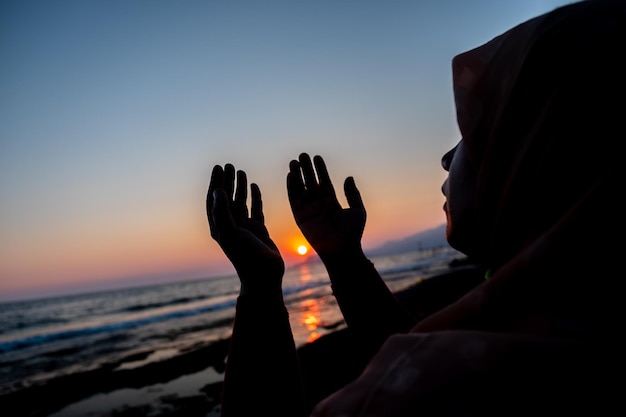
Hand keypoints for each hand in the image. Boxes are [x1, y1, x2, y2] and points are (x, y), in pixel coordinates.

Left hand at [207, 164, 283, 292]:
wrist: (263, 275)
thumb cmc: (245, 256)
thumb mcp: (231, 233)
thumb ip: (223, 212)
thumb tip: (217, 190)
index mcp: (219, 226)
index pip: (214, 199)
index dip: (215, 182)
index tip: (218, 167)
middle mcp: (230, 225)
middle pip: (226, 198)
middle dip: (226, 181)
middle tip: (229, 165)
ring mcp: (244, 227)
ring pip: (240, 202)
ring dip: (239, 187)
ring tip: (241, 171)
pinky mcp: (258, 230)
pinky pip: (255, 209)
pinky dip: (255, 197)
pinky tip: (255, 186)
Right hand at [287, 153, 365, 257]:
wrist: (342, 250)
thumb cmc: (353, 233)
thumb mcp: (358, 210)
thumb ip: (353, 194)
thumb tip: (349, 177)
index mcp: (332, 203)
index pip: (324, 182)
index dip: (320, 170)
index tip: (316, 157)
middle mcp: (319, 206)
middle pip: (311, 183)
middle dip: (307, 169)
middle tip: (302, 155)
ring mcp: (309, 211)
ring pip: (301, 189)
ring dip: (297, 175)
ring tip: (294, 161)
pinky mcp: (300, 218)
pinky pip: (294, 200)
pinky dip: (292, 188)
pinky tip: (291, 175)